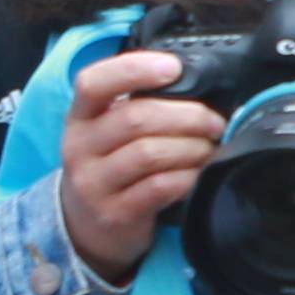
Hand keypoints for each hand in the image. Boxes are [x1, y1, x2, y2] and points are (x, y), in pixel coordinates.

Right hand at [54, 46, 218, 283]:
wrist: (85, 226)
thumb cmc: (110, 167)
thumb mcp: (107, 132)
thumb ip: (137, 107)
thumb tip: (195, 85)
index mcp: (80, 117)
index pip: (93, 83)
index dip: (133, 69)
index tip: (173, 67)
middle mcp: (80, 147)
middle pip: (135, 119)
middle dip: (187, 116)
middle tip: (214, 122)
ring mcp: (94, 183)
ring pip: (150, 153)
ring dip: (192, 147)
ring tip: (208, 149)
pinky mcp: (115, 214)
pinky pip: (159, 187)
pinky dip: (188, 177)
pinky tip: (198, 174)